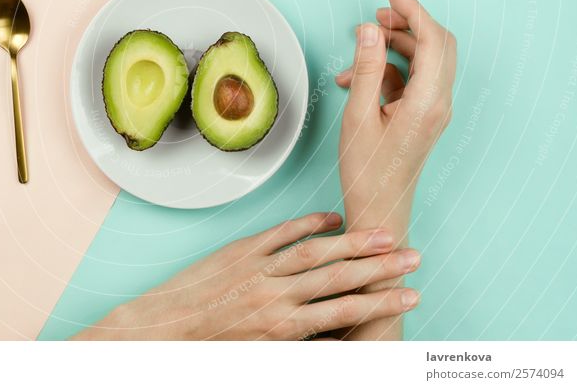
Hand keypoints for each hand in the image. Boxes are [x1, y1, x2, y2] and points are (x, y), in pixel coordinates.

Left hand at [72, 212, 420, 339]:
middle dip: (380, 268)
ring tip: (383, 234)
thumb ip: (298, 343)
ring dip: (352, 242)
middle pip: (339, 277)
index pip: (344, 311)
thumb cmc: (211, 350)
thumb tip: (333, 337)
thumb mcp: (260, 358)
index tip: (410, 294)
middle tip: (413, 257)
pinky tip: (330, 218)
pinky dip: (306, 224)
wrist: (163, 331)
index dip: (381, 302)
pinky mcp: (241, 251)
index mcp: (283, 327)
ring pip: (315, 252)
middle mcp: (276, 295)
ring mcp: (259, 268)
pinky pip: (280, 234)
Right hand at [335, 0, 455, 232]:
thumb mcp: (357, 116)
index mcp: (427, 102)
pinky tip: (357, 78)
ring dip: (396, 46)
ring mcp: (433, 110)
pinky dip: (388, 70)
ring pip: (425, 60)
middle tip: (377, 15)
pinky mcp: (423, 116)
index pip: (432, 40)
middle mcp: (438, 103)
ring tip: (362, 45)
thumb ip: (364, 70)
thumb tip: (369, 30)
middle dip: (408, 23)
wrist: (379, 209)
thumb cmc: (367, 172)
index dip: (413, 10)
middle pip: (437, 45)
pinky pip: (412, 80)